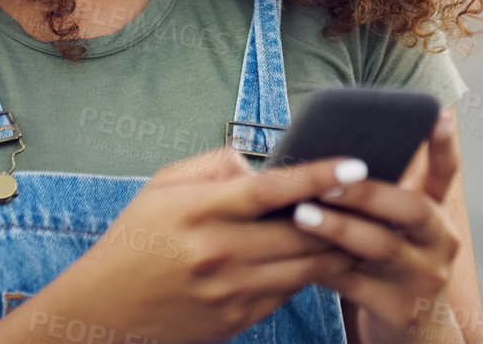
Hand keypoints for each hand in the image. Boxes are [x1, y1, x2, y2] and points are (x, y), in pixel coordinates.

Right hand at [22, 144, 366, 343]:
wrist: (105, 312)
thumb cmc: (135, 240)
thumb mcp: (161, 187)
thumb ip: (213, 167)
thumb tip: (258, 165)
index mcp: (199, 212)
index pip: (270, 190)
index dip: (317, 175)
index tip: (355, 163)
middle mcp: (219, 253)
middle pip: (301, 233)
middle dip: (343, 215)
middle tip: (377, 196)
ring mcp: (230, 292)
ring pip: (305, 267)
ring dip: (337, 247)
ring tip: (364, 227)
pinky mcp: (237, 319)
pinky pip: (289, 293)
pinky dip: (309, 274)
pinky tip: (322, 257)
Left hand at [287, 110, 462, 343]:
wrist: (413, 332)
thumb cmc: (390, 267)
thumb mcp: (398, 231)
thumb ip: (379, 198)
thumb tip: (328, 157)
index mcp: (437, 216)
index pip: (445, 173)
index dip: (444, 144)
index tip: (439, 113)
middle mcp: (439, 242)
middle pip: (413, 208)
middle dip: (368, 191)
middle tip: (328, 180)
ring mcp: (424, 277)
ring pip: (383, 246)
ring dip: (339, 228)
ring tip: (302, 214)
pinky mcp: (401, 309)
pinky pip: (358, 284)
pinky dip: (325, 267)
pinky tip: (298, 255)